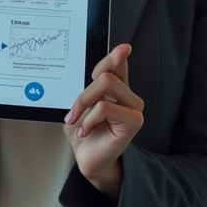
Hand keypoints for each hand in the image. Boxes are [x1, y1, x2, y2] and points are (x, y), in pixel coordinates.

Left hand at [63, 44, 143, 200]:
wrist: (86, 159)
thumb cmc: (83, 132)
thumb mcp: (79, 105)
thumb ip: (87, 87)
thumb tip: (92, 73)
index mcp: (115, 88)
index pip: (117, 65)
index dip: (117, 55)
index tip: (123, 48)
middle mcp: (127, 96)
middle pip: (106, 75)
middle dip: (83, 94)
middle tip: (72, 113)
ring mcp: (134, 108)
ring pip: (106, 86)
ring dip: (83, 106)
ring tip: (78, 122)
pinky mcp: (134, 122)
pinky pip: (105, 107)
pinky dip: (88, 120)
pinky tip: (85, 131)